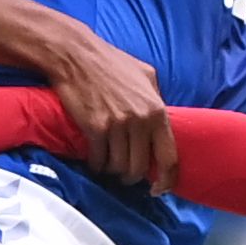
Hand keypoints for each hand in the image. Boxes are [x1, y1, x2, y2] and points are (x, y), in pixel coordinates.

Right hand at [44, 29, 177, 193]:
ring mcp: (117, 126)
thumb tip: (162, 119)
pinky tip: (95, 159)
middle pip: (140, 168)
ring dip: (113, 171)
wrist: (76, 55)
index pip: (169, 157)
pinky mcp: (94, 128)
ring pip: (119, 167)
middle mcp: (140, 121)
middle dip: (133, 177)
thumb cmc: (110, 62)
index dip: (167, 180)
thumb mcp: (146, 75)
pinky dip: (97, 165)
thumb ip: (157, 99)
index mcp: (157, 110)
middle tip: (126, 175)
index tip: (159, 189)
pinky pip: (99, 160)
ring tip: (109, 165)